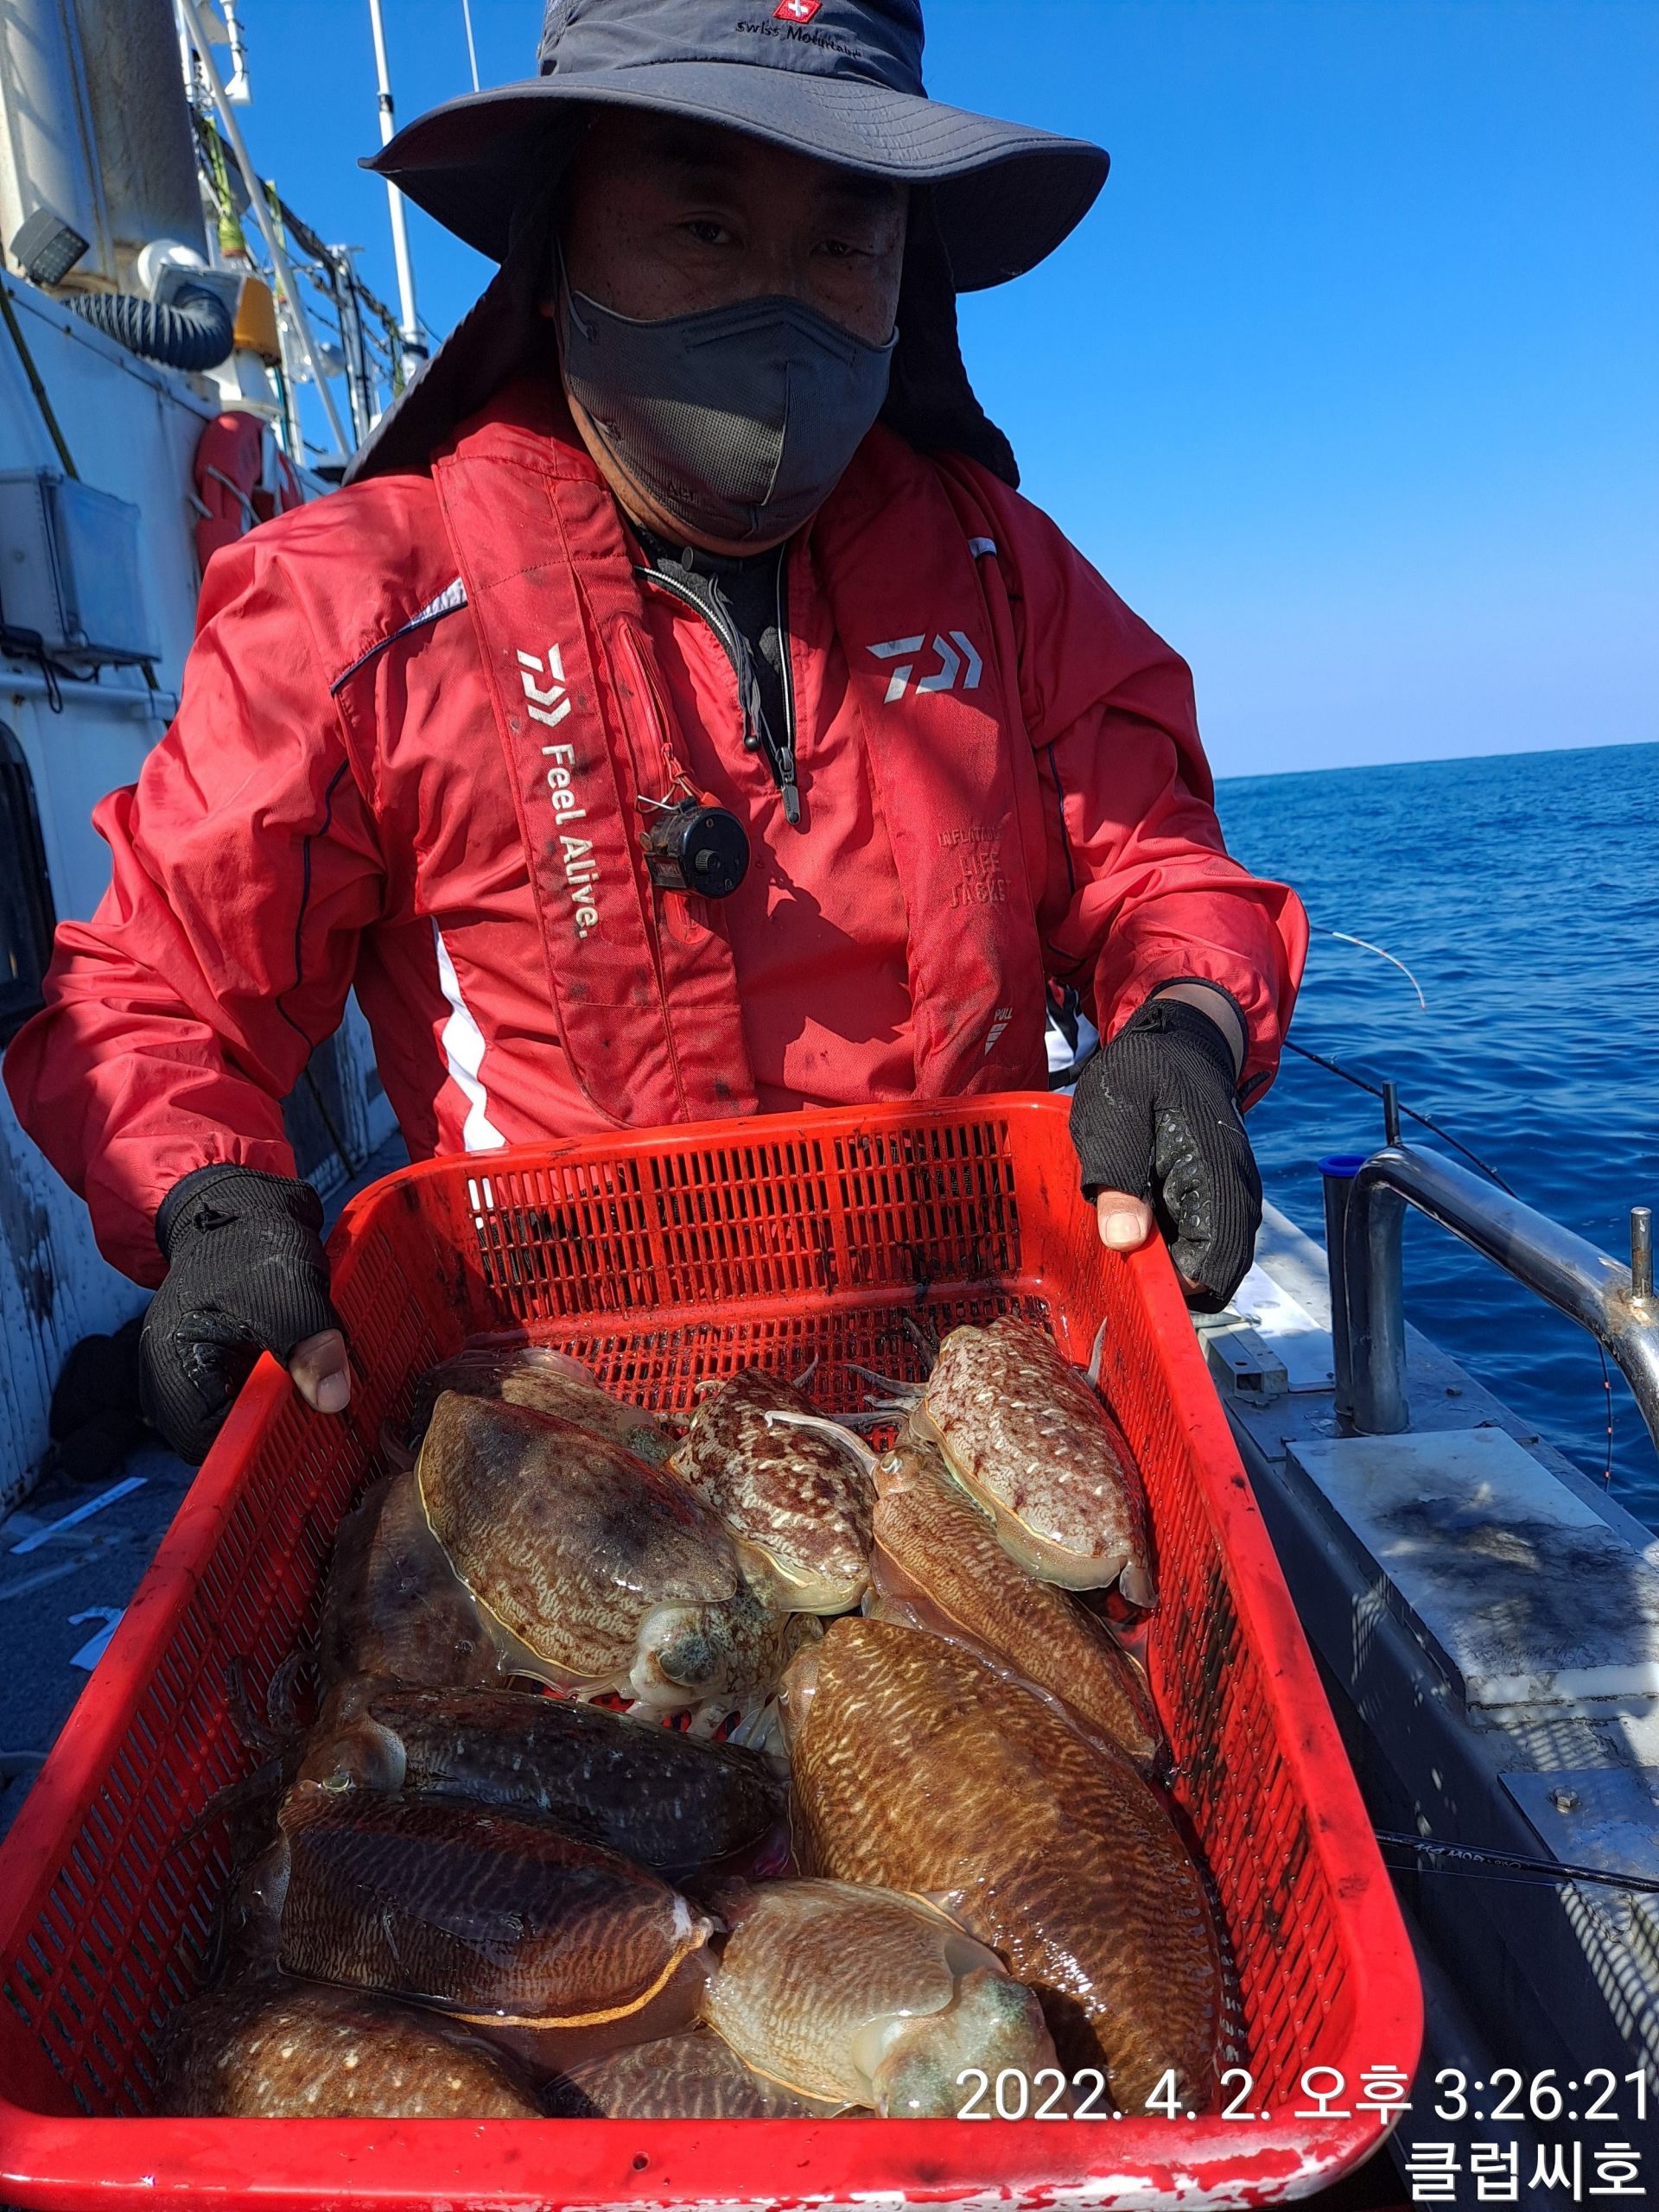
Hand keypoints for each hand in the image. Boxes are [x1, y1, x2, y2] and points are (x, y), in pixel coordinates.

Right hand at [140, 1166, 350, 1462]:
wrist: (244, 1206)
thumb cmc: (253, 1242)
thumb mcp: (289, 1288)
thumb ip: (309, 1343)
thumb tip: (332, 1401)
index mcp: (173, 1368)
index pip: (208, 1444)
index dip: (259, 1445)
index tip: (313, 1429)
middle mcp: (174, 1384)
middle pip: (225, 1442)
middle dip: (277, 1430)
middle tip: (329, 1409)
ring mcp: (196, 1379)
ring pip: (243, 1423)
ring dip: (286, 1411)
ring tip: (324, 1386)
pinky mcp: (221, 1372)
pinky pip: (252, 1403)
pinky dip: (286, 1393)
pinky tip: (315, 1375)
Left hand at [1068, 996, 1261, 1311]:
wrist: (1180, 1042)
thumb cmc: (1144, 1071)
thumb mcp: (1116, 1109)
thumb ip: (1119, 1169)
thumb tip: (1125, 1240)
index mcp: (1215, 1176)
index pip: (1215, 1265)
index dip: (1173, 1285)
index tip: (1127, 1273)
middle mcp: (1235, 1195)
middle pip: (1213, 1273)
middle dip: (1165, 1278)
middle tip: (1117, 1256)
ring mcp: (1230, 1197)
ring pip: (1206, 1259)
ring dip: (1165, 1260)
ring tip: (1123, 1232)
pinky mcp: (1216, 1197)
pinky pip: (1198, 1239)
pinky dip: (1168, 1244)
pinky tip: (1136, 1219)